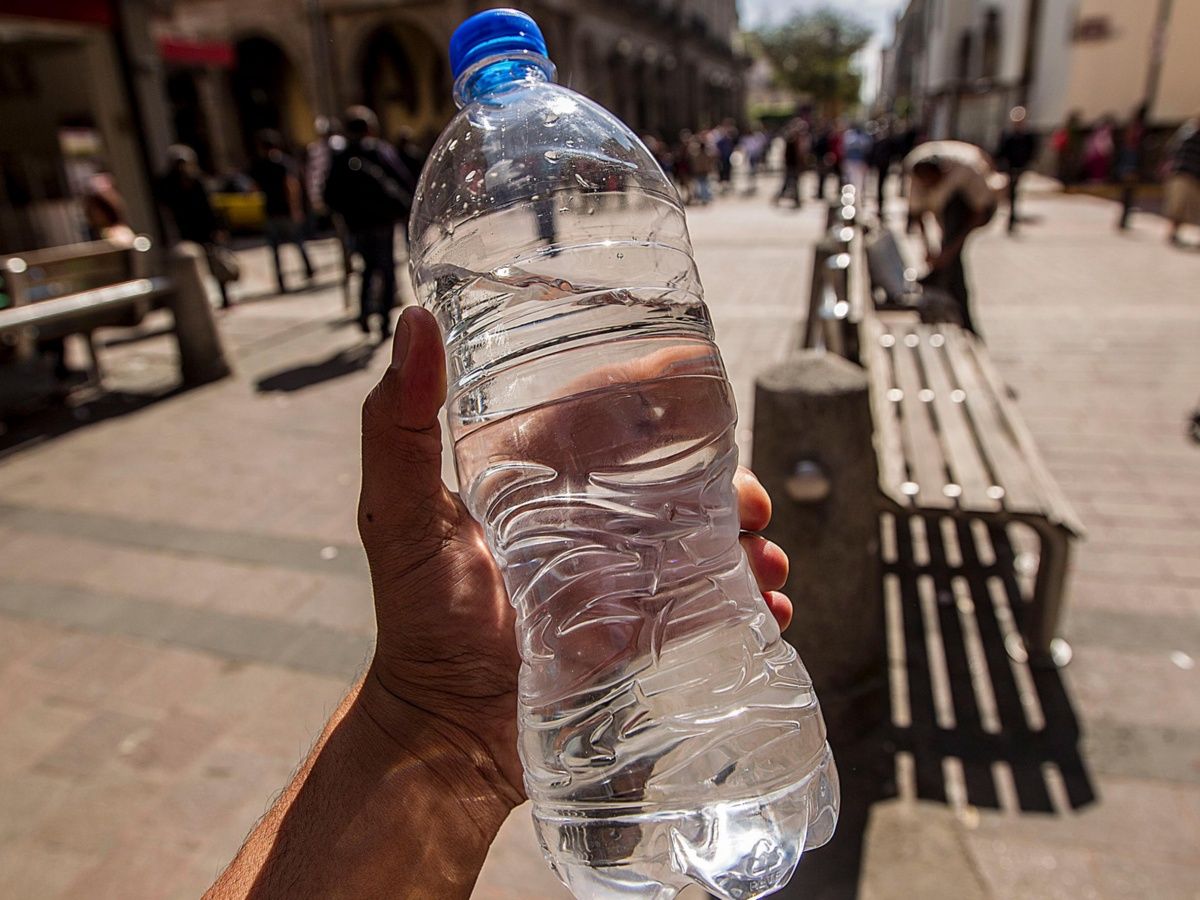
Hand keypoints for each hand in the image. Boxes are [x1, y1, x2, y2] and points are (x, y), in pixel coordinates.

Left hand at [356, 307, 792, 806]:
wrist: (449, 729)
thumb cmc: (419, 618)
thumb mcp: (401, 515)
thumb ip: (396, 427)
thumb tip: (414, 321)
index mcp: (537, 472)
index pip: (608, 413)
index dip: (660, 394)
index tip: (706, 384)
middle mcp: (582, 512)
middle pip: (672, 472)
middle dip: (726, 478)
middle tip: (753, 503)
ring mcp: (617, 569)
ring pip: (700, 532)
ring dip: (746, 538)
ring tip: (766, 561)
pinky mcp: (638, 622)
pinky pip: (703, 597)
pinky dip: (744, 598)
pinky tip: (767, 607)